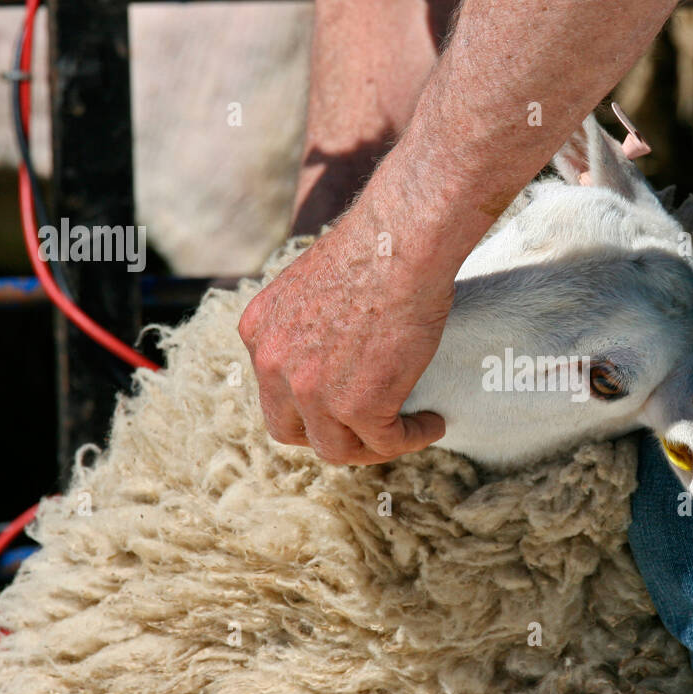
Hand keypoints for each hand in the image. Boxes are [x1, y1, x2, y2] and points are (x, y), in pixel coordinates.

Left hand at [238, 207, 451, 464]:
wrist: (400, 244)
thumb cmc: (374, 250)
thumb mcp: (312, 285)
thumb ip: (308, 322)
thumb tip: (335, 345)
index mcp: (260, 333)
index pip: (273, 390)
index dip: (306, 404)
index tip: (341, 401)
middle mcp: (274, 366)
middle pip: (290, 430)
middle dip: (327, 435)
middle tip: (366, 426)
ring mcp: (312, 392)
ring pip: (336, 448)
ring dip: (371, 446)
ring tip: (405, 430)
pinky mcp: (357, 407)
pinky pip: (385, 443)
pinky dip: (411, 438)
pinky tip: (432, 424)